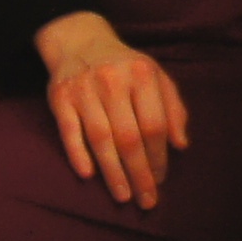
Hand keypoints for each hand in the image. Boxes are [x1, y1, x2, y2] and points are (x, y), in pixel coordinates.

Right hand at [37, 15, 187, 208]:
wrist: (81, 41)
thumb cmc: (126, 67)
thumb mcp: (157, 77)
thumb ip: (173, 109)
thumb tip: (181, 145)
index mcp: (141, 75)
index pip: (154, 125)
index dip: (159, 156)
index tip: (161, 180)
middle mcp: (112, 80)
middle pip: (129, 137)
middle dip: (139, 172)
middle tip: (146, 199)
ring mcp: (84, 89)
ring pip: (100, 139)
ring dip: (113, 172)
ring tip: (123, 196)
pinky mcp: (60, 97)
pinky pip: (69, 131)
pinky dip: (78, 154)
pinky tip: (88, 176)